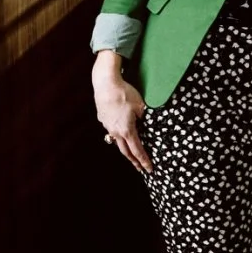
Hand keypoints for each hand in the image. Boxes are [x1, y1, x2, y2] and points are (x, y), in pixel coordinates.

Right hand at [93, 57, 152, 171]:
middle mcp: (115, 131)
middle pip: (125, 151)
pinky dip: (118, 135)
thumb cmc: (125, 94)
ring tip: (130, 154)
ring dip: (125, 149)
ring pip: (117, 141)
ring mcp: (107, 126)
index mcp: (127, 130)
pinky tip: (120, 132)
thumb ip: (145, 118)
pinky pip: (111, 130)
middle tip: (140, 168)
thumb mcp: (141, 106)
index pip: (137, 150)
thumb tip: (147, 124)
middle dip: (134, 161)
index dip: (144, 160)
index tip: (149, 169)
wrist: (106, 84)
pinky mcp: (102, 118)